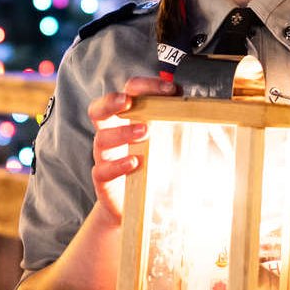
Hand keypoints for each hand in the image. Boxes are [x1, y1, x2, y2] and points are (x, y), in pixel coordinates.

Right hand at [86, 76, 178, 222]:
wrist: (134, 204)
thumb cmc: (150, 166)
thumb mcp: (162, 141)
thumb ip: (170, 122)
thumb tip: (190, 103)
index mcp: (124, 119)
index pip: (128, 93)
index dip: (144, 86)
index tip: (169, 88)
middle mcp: (110, 133)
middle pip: (98, 110)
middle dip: (111, 101)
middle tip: (128, 101)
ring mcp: (105, 156)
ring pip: (102, 139)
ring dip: (123, 133)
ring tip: (144, 132)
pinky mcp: (103, 179)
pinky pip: (103, 170)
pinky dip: (119, 164)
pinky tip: (134, 162)